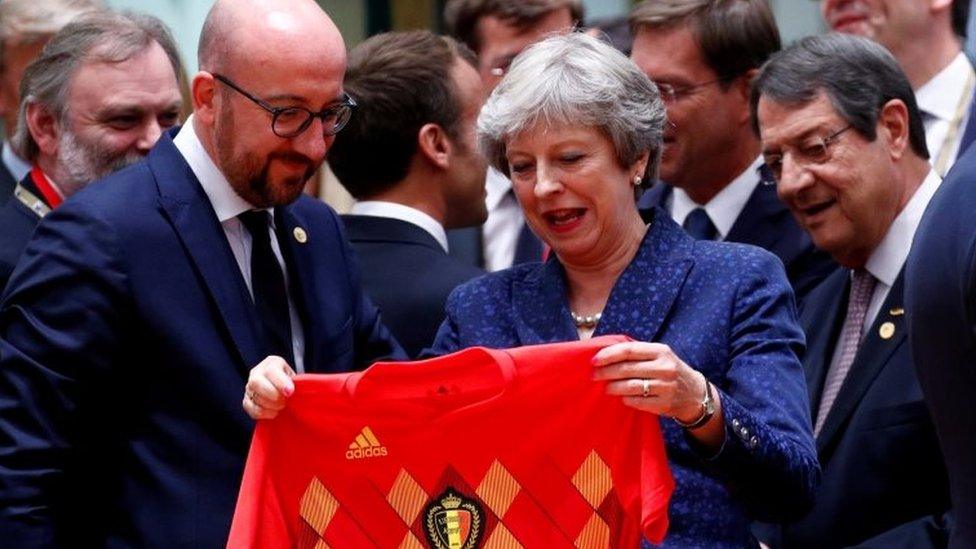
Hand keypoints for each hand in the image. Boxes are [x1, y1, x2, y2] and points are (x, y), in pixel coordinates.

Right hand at [242, 355, 295, 419]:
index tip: (290, 392)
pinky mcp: (246, 401)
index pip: (271, 370)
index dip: (280, 383)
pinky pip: (252, 409)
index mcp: (272, 363)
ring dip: (271, 405)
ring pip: (255, 397)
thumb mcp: (297, 378)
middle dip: (273, 395)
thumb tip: (294, 391)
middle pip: (256, 382)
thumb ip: (297, 383)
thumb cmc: (292, 384)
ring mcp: (249, 387)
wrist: (285, 391)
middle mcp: (257, 372)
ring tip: (282, 405)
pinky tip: (274, 412)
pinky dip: (265, 413)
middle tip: (285, 401)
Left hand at [592, 341, 706, 422]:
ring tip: (606, 388)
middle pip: (627, 369)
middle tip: (594, 376)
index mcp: (661, 351)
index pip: (629, 350)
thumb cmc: (669, 370)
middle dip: (606, 372)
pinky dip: (626, 400)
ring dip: (613, 387)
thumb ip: (638, 352)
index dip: (608, 355)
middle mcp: (665, 367)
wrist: (695, 393)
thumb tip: (605, 351)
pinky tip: (622, 398)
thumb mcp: (660, 355)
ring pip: (630, 386)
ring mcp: (666, 387)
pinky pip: (638, 402)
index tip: (594, 360)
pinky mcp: (664, 404)